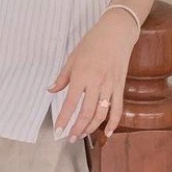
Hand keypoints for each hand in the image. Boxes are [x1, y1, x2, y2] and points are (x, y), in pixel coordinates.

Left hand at [47, 10, 137, 141]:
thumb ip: (62, 76)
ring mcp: (110, 85)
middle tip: (70, 138)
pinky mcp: (120, 86)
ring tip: (83, 135)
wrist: (116, 32)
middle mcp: (96, 82)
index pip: (71, 102)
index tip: (58, 131)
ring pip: (102, 113)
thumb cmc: (92, 43)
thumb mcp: (73, 57)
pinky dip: (114, 122)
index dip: (64, 119)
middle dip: (78, 128)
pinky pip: (118, 108)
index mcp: (81, 75)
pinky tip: (108, 132)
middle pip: (87, 112)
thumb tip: (51, 90)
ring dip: (92, 127)